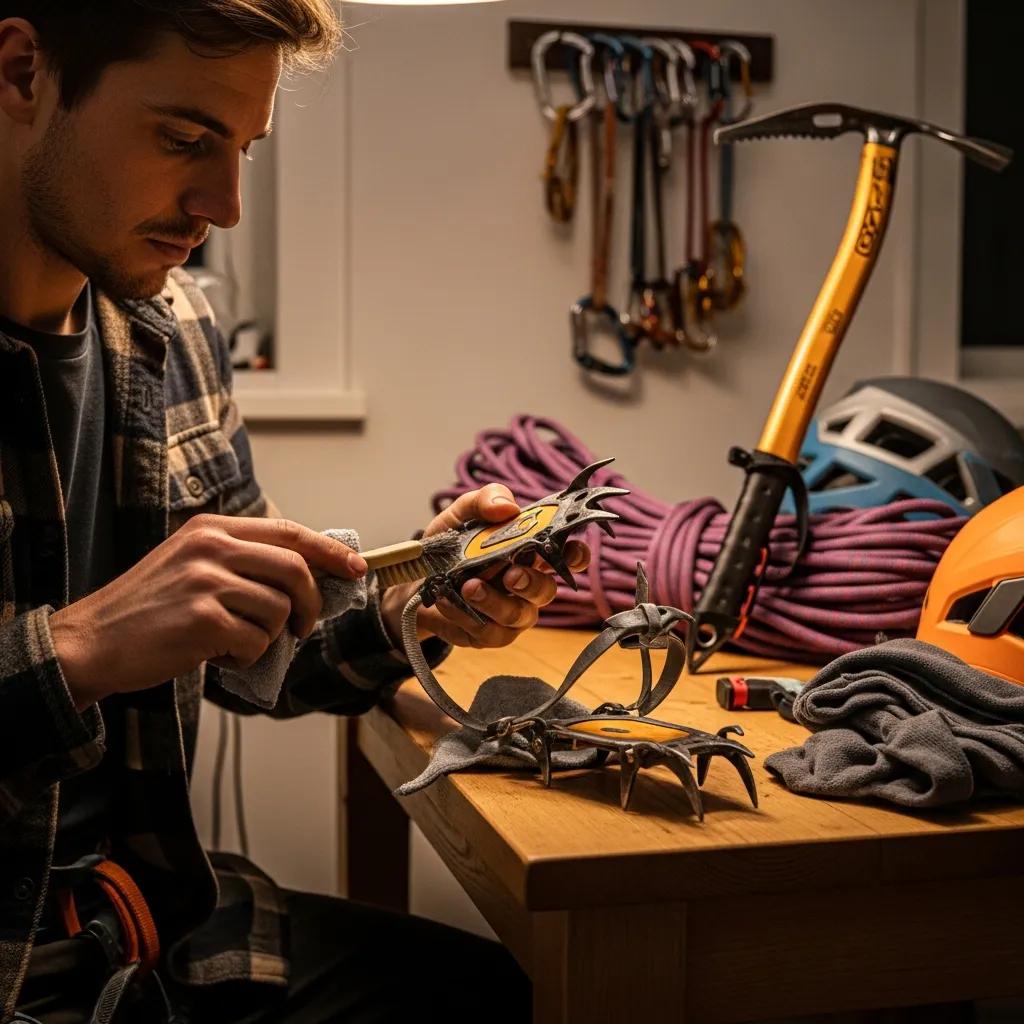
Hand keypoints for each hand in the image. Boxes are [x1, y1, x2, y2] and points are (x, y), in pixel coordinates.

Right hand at [49, 515, 366, 710]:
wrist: (91, 643)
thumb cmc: (148, 611)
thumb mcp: (193, 565)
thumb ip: (243, 562)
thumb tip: (311, 576)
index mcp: (212, 529)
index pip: (289, 532)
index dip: (329, 552)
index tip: (357, 569)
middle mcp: (211, 546)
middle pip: (296, 568)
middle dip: (313, 604)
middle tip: (304, 628)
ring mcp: (206, 580)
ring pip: (280, 609)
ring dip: (270, 637)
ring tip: (236, 642)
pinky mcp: (202, 618)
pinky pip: (257, 641)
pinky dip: (247, 657)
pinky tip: (218, 655)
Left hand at [380, 484, 589, 649]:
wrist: (413, 580)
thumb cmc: (447, 547)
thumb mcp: (461, 514)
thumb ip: (484, 501)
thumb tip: (507, 507)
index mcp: (530, 552)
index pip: (567, 557)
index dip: (575, 557)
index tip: (570, 553)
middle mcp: (527, 584)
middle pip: (547, 590)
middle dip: (531, 583)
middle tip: (510, 574)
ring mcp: (511, 612)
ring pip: (519, 615)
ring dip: (494, 602)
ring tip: (468, 587)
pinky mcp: (489, 634)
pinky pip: (489, 632)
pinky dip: (466, 616)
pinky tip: (448, 601)